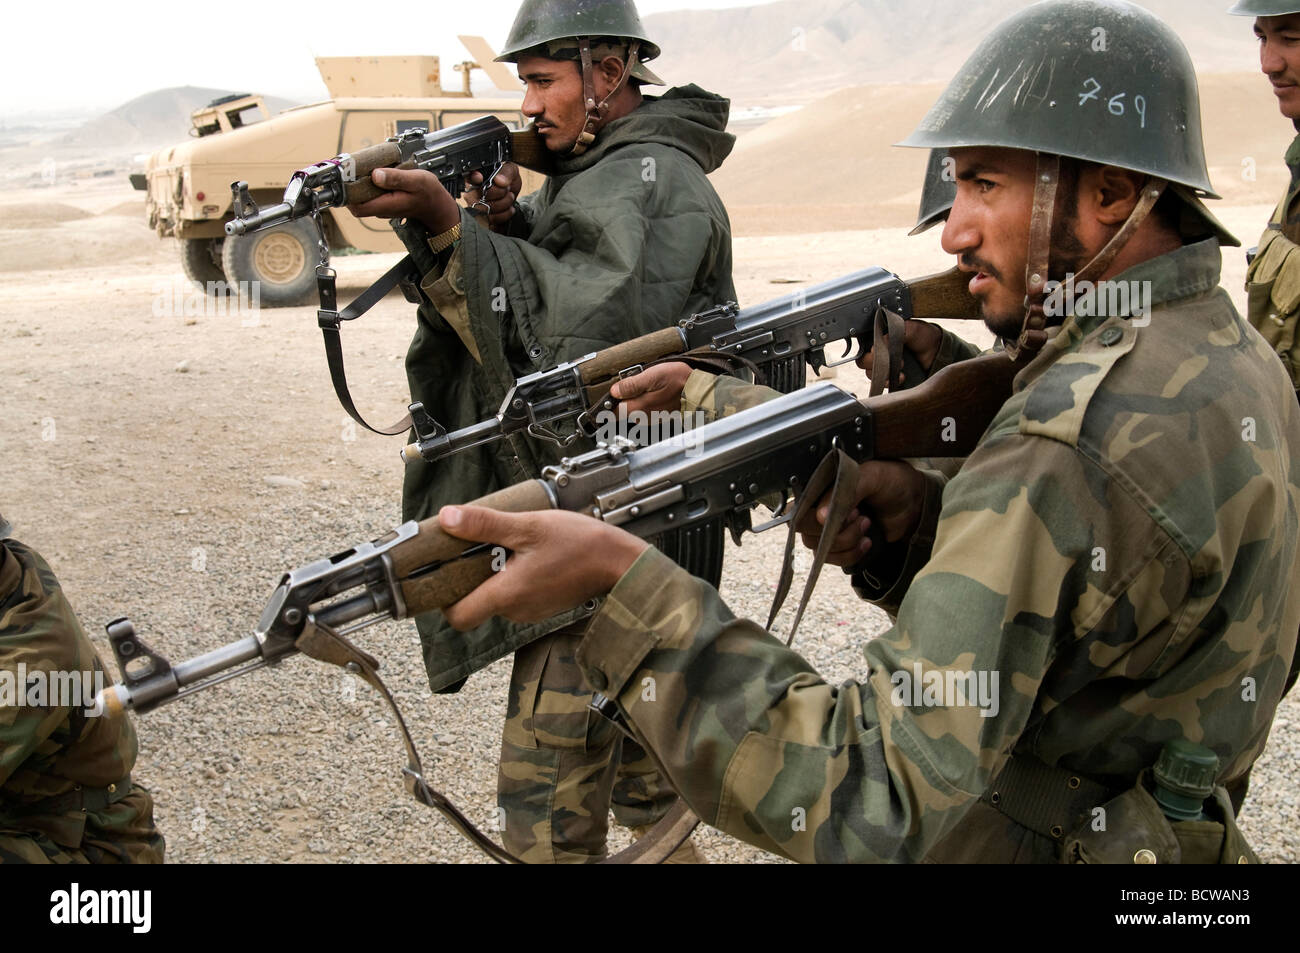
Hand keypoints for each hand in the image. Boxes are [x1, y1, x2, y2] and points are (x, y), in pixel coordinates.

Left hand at [348, 168, 460, 233]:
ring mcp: (382, 206)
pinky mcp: (384, 201)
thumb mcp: (415, 181)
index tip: (348, 176)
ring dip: (360, 181)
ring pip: (362, 195)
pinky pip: (370, 192)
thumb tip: (375, 174)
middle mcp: (380, 208)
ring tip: (365, 166)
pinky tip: (376, 171)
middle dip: (352, 183)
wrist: (437, 205)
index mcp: (385, 205)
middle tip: (355, 166)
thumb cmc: (428, 193)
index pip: (356, 206)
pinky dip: (369, 182)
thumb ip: (395, 178)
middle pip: (355, 200)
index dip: (347, 192)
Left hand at [437, 505, 648, 630]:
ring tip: (506, 544)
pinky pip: (517, 594)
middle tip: (475, 547)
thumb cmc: (581, 545)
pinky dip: (514, 576)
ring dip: (495, 573)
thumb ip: (485, 524)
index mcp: (507, 594)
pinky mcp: (544, 604)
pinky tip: (526, 553)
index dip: (443, 599)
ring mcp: (532, 610)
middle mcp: (516, 610)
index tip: (443, 573)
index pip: (458, 617)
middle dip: (470, 577)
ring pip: (497, 597)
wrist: (621, 561)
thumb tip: (448, 518)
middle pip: (476, 603)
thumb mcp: (529, 526)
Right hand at [463, 164, 522, 231]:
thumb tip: (499, 180)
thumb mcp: (511, 171)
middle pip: (480, 196)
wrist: (512, 195)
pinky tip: (509, 208)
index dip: (473, 179)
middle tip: (507, 189)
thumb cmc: (507, 181)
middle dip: (500, 193)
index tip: (480, 178)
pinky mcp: (482, 220)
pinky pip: (491, 221)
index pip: (467, 178)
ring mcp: (474, 208)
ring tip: (510, 197)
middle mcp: (470, 193)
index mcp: (474, 178)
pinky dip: (504, 215)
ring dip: (504, 204)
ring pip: (486, 211)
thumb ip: (506, 172)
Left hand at [609, 362, 693, 414]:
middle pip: (623, 412)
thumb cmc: (679, 381)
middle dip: (622, 400)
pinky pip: (645, 412)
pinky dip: (644, 403)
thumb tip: (615, 391)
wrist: (699, 390)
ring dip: (634, 401)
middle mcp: (643, 417)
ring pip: (634, 412)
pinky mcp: (660, 417)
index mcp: (638, 408)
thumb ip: (631, 385)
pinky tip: (652, 393)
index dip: (610, 401)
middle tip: (627, 386)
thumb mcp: (652, 376)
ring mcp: (652, 418)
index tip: (611, 393)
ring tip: (643, 388)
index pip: (614, 411)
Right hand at [795, 460, 926, 567]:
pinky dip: (851, 554)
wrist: (914, 503)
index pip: (795, 506)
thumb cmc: (892, 482)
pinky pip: (832, 560)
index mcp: (819, 486)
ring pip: (818, 548)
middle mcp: (816, 508)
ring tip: (867, 523)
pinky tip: (867, 541)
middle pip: (803, 530)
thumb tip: (819, 516)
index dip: (811, 515)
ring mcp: (826, 530)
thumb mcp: (870, 476)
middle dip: (834, 529)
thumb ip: (844, 492)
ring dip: (846, 541)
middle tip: (859, 515)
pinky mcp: (839, 547)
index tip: (837, 512)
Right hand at [858, 320, 943, 386]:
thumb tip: (881, 340)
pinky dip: (887, 382)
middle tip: (892, 359)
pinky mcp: (888, 378)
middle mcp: (878, 350)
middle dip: (875, 361)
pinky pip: (879, 383)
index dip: (867, 347)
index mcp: (880, 335)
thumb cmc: (925, 337)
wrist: (938, 354)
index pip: (863, 342)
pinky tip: (901, 377)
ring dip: (883, 372)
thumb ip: (896, 331)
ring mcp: (882, 366)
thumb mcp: (913, 328)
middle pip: (862, 359)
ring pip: (868, 372)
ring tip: (901, 367)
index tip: (876, 349)